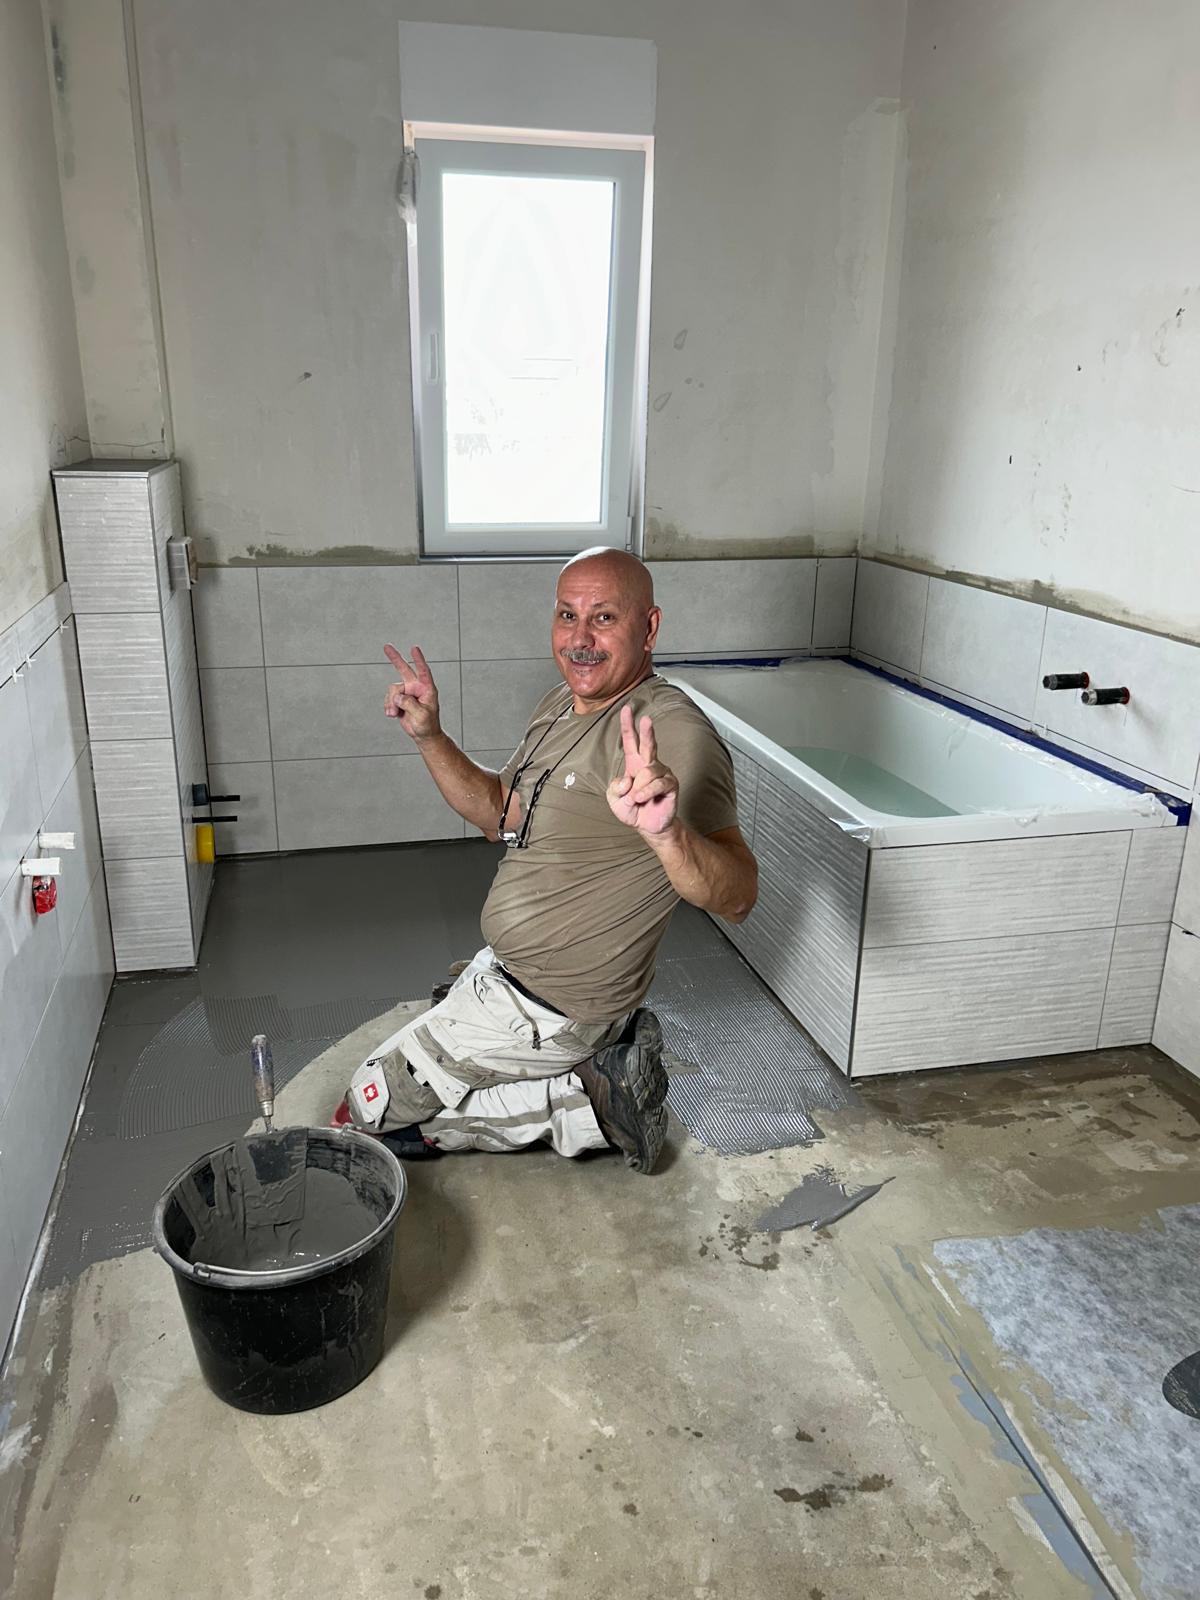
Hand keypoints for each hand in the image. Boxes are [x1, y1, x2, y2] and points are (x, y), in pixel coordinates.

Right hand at [382, 644, 440, 742]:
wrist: (423, 734)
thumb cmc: (428, 725)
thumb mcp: (421, 715)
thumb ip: (409, 704)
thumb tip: (397, 696)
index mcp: (427, 689)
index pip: (423, 671)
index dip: (419, 660)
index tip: (414, 648)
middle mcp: (416, 688)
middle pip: (404, 670)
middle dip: (395, 658)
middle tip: (387, 646)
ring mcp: (407, 693)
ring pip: (393, 690)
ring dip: (391, 702)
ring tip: (394, 714)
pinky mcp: (399, 699)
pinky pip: (389, 698)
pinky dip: (388, 706)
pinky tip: (393, 714)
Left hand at [607, 705, 678, 834]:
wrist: (648, 826)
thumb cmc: (632, 809)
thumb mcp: (614, 799)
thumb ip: (615, 787)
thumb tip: (629, 778)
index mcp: (634, 763)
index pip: (630, 741)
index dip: (628, 725)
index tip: (626, 709)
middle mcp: (649, 764)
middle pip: (648, 744)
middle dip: (647, 731)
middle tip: (646, 719)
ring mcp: (662, 773)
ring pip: (647, 773)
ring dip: (638, 789)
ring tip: (636, 799)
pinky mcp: (671, 784)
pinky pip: (657, 784)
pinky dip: (646, 793)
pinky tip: (643, 799)